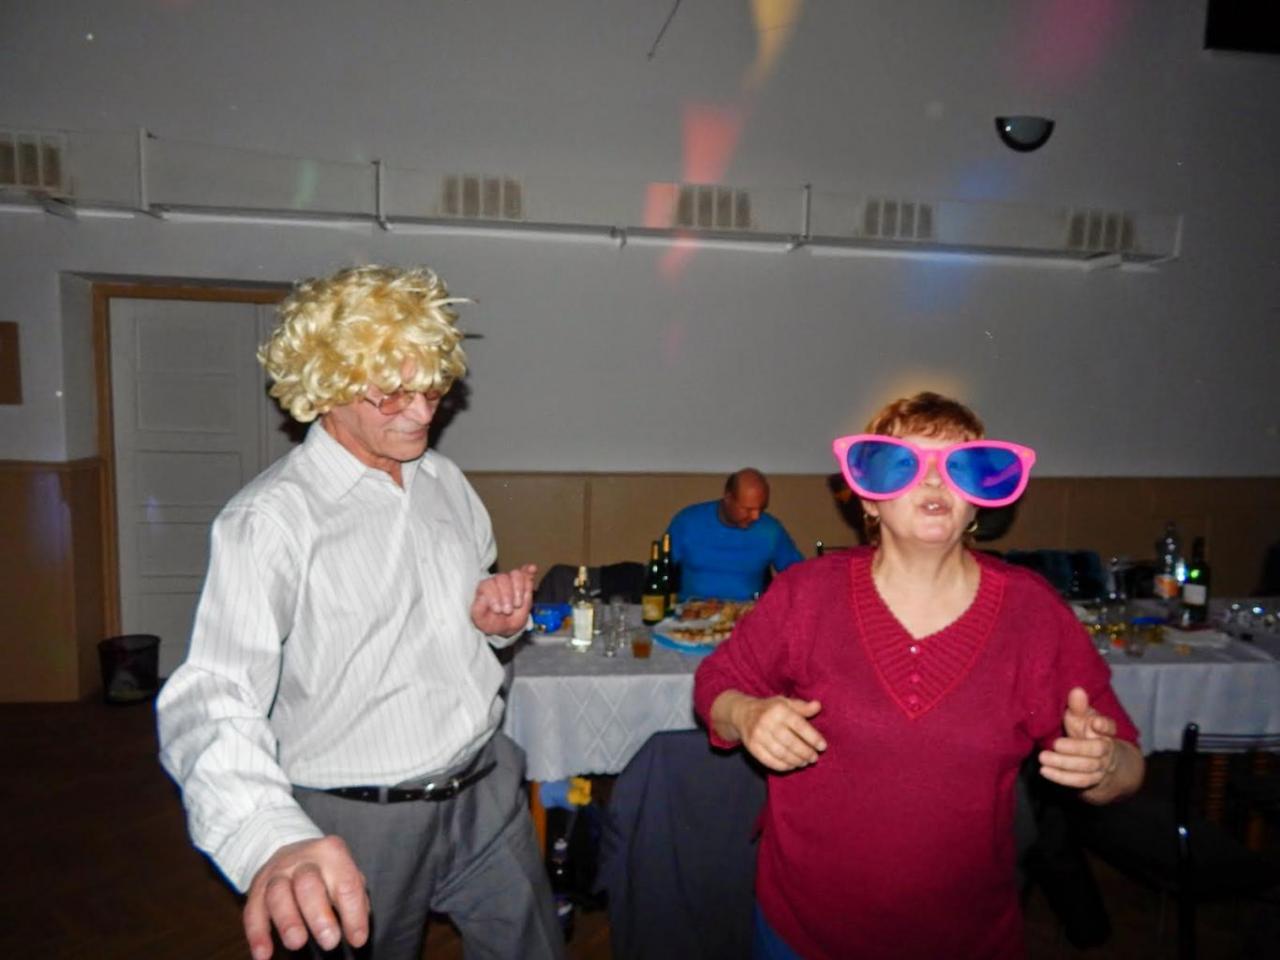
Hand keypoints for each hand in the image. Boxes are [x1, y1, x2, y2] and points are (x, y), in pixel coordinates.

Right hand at [243, 836, 368, 959]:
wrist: (293, 852)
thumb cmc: (327, 872)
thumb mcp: (346, 875)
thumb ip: (354, 900)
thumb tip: (356, 933)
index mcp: (332, 853)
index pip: (346, 884)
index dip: (353, 914)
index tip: (358, 940)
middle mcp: (303, 860)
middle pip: (308, 884)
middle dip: (319, 915)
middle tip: (330, 942)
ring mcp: (277, 873)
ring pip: (278, 894)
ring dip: (287, 921)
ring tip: (297, 943)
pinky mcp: (256, 889)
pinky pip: (253, 911)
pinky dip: (257, 935)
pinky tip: (264, 955)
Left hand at [470, 563, 536, 634]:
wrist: (505, 627)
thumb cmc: (491, 622)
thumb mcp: (480, 620)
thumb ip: (478, 609)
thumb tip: (482, 597)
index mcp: (484, 587)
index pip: (489, 584)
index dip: (494, 597)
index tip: (498, 610)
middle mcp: (497, 581)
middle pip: (503, 578)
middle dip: (507, 596)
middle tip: (508, 611)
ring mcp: (511, 580)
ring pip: (516, 574)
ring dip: (519, 589)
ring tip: (518, 604)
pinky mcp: (524, 583)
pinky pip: (527, 572)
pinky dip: (529, 571)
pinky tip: (532, 569)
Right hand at [733, 695, 826, 771]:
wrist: (742, 713)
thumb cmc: (770, 709)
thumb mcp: (785, 703)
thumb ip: (802, 707)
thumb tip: (818, 706)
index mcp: (778, 709)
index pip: (799, 725)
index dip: (812, 738)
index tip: (823, 747)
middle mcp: (767, 722)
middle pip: (790, 742)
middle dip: (805, 752)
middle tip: (814, 758)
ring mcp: (758, 735)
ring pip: (781, 753)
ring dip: (796, 760)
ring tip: (805, 762)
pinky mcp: (752, 747)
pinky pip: (770, 761)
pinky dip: (783, 766)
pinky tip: (792, 765)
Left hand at [1038, 687, 1117, 790]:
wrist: (1099, 758)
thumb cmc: (1085, 730)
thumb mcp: (1081, 716)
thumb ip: (1078, 706)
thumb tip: (1077, 690)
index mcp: (1105, 730)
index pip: (1110, 727)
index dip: (1104, 725)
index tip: (1095, 722)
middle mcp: (1106, 749)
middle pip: (1096, 750)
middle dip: (1076, 748)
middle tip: (1055, 744)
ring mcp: (1101, 767)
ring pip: (1087, 768)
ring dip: (1064, 764)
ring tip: (1043, 758)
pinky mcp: (1092, 780)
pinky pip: (1079, 781)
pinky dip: (1062, 777)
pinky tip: (1045, 771)